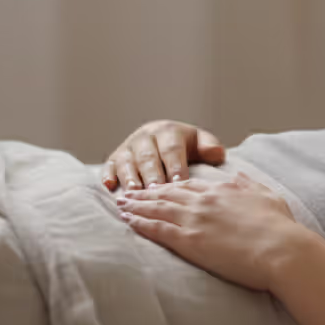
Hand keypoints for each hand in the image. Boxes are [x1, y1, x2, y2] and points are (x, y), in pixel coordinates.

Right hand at [104, 120, 225, 191]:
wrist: (163, 138)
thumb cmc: (187, 147)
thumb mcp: (200, 143)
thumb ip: (209, 147)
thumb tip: (216, 153)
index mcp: (168, 132)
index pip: (172, 150)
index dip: (175, 166)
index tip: (179, 183)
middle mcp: (145, 138)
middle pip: (148, 157)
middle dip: (152, 175)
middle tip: (156, 191)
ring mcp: (128, 148)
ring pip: (127, 162)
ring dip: (130, 177)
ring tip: (134, 192)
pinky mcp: (115, 158)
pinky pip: (109, 166)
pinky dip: (108, 175)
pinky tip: (110, 187)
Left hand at [115, 172, 311, 291]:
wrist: (281, 250)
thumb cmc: (280, 228)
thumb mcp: (268, 197)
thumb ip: (250, 185)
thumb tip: (239, 175)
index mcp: (223, 190)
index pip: (189, 185)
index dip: (169, 184)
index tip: (156, 185)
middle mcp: (204, 201)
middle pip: (167, 193)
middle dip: (145, 192)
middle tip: (128, 192)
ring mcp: (195, 220)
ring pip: (157, 209)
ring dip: (136, 206)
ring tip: (120, 204)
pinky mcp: (190, 241)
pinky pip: (158, 229)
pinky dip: (140, 223)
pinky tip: (127, 220)